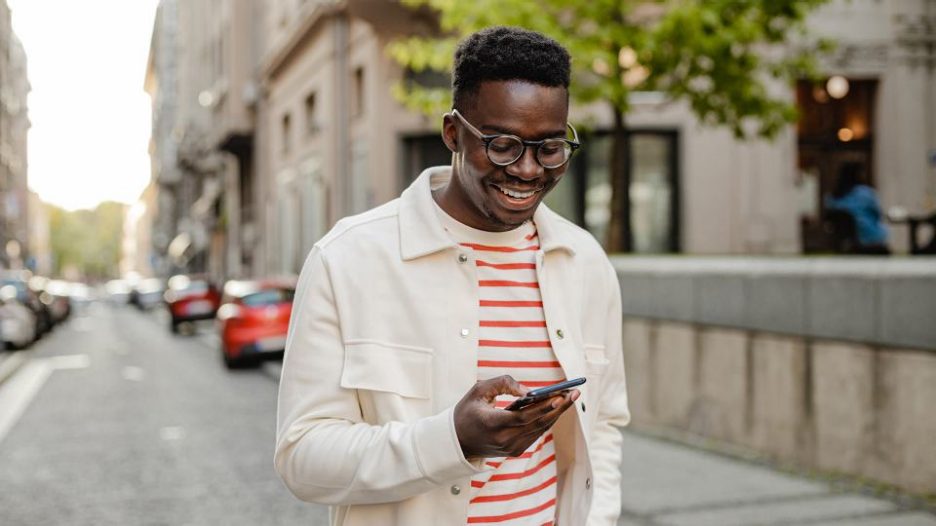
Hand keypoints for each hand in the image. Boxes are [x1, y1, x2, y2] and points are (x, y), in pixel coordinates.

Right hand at [454, 375, 579, 459]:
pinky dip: (547, 420)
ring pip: (540, 429)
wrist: (457, 441)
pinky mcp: (515, 451)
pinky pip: (536, 433)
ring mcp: (511, 448)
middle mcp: (504, 439)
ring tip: (570, 396)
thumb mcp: (479, 390)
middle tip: (574, 392)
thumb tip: (529, 390)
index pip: (524, 417)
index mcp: (492, 424)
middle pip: (538, 423)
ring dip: (556, 413)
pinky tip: (557, 408)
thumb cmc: (467, 411)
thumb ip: (503, 384)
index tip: (560, 395)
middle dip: (559, 407)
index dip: (544, 406)